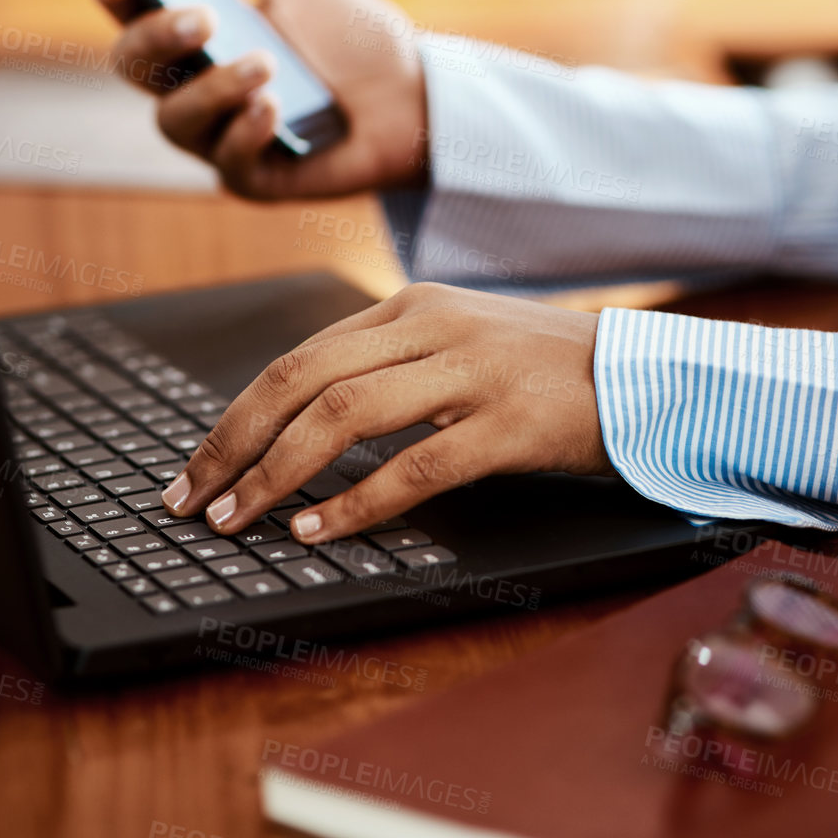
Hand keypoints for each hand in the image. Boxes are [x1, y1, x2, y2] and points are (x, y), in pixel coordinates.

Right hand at [90, 0, 428, 198]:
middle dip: (158, 37)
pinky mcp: (251, 178)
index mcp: (193, 32)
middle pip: (133, 66)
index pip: (129, 12)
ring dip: (215, 87)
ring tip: (266, 63)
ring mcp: (217, 135)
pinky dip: (246, 132)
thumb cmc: (352, 33)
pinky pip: (225, 163)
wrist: (415, 96)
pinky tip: (276, 109)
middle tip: (202, 17)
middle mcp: (192, 84)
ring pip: (173, 120)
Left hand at [158, 283, 614, 543]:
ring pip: (344, 416)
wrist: (648, 379)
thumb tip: (298, 429)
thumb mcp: (456, 349)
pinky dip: (357, 502)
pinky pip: (416, 465)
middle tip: (190, 500)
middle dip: (233, 445)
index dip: (235, 417)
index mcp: (409, 308)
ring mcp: (471, 371)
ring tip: (237, 519)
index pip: (297, 360)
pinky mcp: (509, 423)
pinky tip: (317, 529)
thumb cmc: (543, 375)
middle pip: (302, 381)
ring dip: (277, 473)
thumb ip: (387, 370)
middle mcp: (431, 326)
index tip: (196, 467)